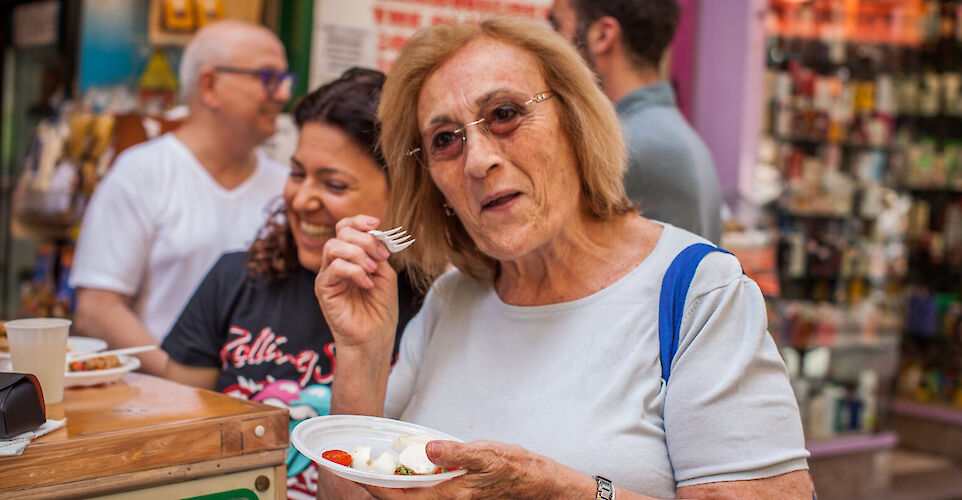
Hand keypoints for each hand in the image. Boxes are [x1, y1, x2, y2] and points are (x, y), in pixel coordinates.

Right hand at [315, 215, 398, 351]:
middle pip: (340, 232)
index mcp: (350, 257)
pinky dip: (355, 271)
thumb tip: (373, 232)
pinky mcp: (323, 288)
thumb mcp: (385, 273)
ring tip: (373, 270)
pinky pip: (335, 267)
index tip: (376, 223)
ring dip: (359, 254)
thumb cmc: (380, 308)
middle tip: (381, 258)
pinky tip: (367, 284)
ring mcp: (327, 275)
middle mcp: (335, 263)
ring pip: (334, 246)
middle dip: (364, 240)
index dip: (358, 221)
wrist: (374, 336)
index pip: (345, 227)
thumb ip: (377, 252)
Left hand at [363, 440, 590, 499]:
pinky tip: (405, 463)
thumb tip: (429, 448)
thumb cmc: (517, 470)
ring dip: (389, 482)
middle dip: (375, 484)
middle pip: (400, 498)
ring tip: (371, 464)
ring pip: (411, 494)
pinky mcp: (456, 491)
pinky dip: (408, 478)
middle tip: (353, 465)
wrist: (540, 484)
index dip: (372, 486)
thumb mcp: (489, 454)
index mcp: (449, 495)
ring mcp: (450, 496)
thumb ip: (458, 453)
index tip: (352, 471)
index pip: (399, 496)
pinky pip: (423, 488)